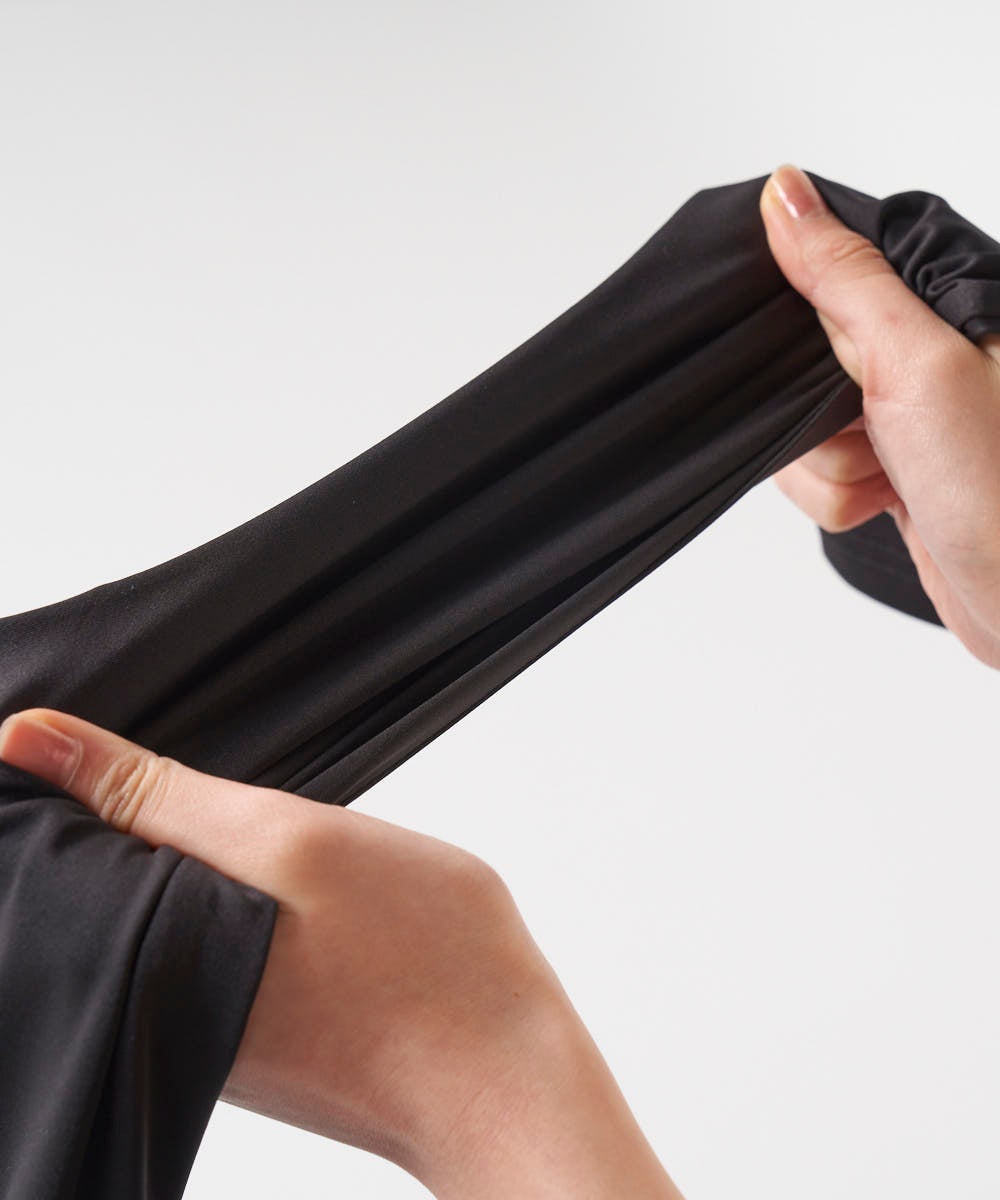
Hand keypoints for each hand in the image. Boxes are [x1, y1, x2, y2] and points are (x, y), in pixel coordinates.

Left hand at [0, 707, 684, 1199]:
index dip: (56, 780)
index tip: (72, 729)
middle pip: (99, 883)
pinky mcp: (253, 1032)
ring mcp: (207, 1022)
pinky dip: (224, 893)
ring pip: (160, 906)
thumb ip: (157, 793)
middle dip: (116, 812)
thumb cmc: (417, 963)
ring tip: (233, 812)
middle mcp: (155, 1002)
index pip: (47, 858)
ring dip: (178, 852)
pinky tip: (277, 876)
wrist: (504, 1080)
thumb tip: (23, 737)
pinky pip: (208, 938)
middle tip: (174, 756)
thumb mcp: (288, 843)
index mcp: (141, 957)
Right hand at [760, 163, 999, 668]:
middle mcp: (923, 352)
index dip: (800, 319)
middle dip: (817, 413)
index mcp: (945, 300)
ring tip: (890, 478)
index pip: (829, 272)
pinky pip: (818, 471)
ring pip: (801, 423)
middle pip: (802, 358)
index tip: (824, 363)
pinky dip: (837, 498)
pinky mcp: (891, 466)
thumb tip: (786, 192)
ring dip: (829, 466)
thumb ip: (845, 278)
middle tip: (874, 430)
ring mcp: (904, 413)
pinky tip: (886, 503)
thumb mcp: (916, 363)